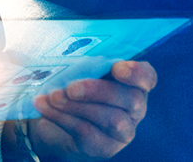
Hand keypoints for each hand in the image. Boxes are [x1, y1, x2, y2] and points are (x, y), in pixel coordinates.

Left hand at [29, 60, 156, 160]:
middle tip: (71, 87)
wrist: (54, 126)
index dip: (137, 73)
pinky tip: (45, 107)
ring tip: (52, 96)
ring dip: (77, 106)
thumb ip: (82, 62)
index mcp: (132, 84)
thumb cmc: (70, 90)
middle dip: (98, 91)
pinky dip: (63, 118)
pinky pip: (88, 132)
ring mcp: (123, 131)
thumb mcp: (78, 71)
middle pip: (130, 99)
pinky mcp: (105, 147)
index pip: (147, 77)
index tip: (117, 68)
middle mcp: (134, 108)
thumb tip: (63, 46)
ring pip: (110, 119)